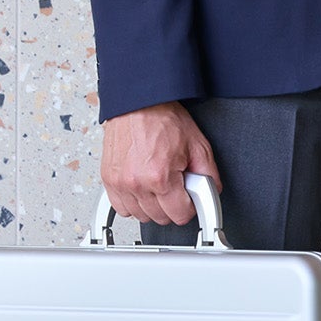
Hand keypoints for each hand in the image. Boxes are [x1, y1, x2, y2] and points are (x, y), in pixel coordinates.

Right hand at [100, 102, 219, 228]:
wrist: (138, 102)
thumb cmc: (162, 118)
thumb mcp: (197, 145)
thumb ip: (208, 175)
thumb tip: (211, 193)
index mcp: (160, 177)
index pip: (179, 215)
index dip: (189, 206)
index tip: (189, 197)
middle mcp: (137, 183)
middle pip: (160, 218)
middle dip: (172, 205)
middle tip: (175, 185)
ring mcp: (120, 182)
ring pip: (140, 215)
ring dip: (152, 205)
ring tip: (158, 184)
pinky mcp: (108, 179)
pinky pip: (121, 207)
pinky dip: (132, 202)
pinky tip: (142, 188)